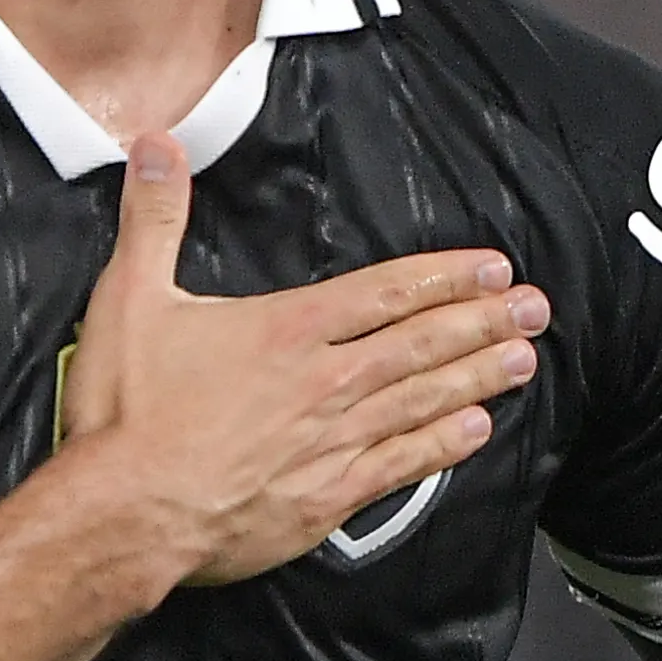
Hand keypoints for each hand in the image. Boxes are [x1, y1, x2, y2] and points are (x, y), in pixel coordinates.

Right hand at [57, 131, 543, 586]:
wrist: (127, 513)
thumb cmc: (127, 413)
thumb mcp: (129, 297)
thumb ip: (153, 218)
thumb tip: (157, 148)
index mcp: (286, 331)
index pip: (384, 293)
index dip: (444, 277)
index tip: (492, 268)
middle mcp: (324, 383)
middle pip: (420, 343)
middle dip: (482, 321)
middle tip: (534, 308)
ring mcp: (331, 444)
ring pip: (422, 400)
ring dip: (477, 377)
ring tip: (522, 359)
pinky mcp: (325, 499)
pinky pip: (401, 466)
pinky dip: (442, 445)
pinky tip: (474, 431)